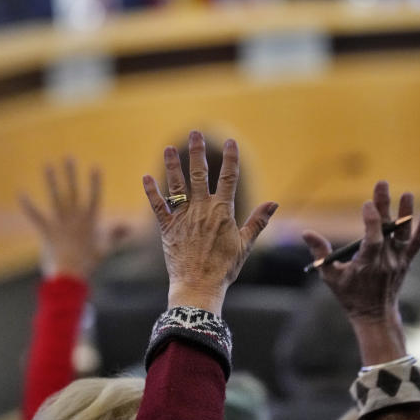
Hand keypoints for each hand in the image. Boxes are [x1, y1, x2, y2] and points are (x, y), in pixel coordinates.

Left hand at [20, 158, 126, 279]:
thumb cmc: (88, 263)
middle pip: (73, 191)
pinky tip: (21, 194)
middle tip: (68, 157)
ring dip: (51, 180)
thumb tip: (129, 226)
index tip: (95, 167)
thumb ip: (116, 234)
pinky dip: (28, 206)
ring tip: (47, 165)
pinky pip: (36, 216)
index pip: (94, 197)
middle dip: (71, 174)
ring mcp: (60, 223)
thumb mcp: (105, 248)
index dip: (95, 183)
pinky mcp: (47, 231)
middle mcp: (75, 218)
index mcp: (90, 221)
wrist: (71, 277)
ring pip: (56, 197)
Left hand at [142, 131, 277, 315]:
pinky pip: (158, 206)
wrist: (199, 286)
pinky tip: (146, 177)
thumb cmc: (224, 268)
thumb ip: (257, 221)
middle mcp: (202, 209)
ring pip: (177, 185)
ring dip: (173, 165)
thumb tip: (273, 203)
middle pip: (200, 174)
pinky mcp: (167, 227)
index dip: (230, 159)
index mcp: (222, 211)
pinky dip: (152, 191)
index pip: (229, 178)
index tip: (230, 142)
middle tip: (195, 133)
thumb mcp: (244, 245)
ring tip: (169, 148)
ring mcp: (184, 217)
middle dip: (198, 152)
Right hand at [303, 182, 419, 364]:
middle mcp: (386, 261)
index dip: (371, 220)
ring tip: (407, 194)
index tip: (367, 202)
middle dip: (384, 205)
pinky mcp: (405, 262)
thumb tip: (306, 233)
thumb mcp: (330, 277)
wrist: (375, 315)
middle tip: (382, 183)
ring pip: (403, 234)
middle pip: (386, 229)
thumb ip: (320, 253)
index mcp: (367, 263)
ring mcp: (398, 261)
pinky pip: (416, 245)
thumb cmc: (349, 295)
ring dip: (406, 213)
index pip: (372, 238)